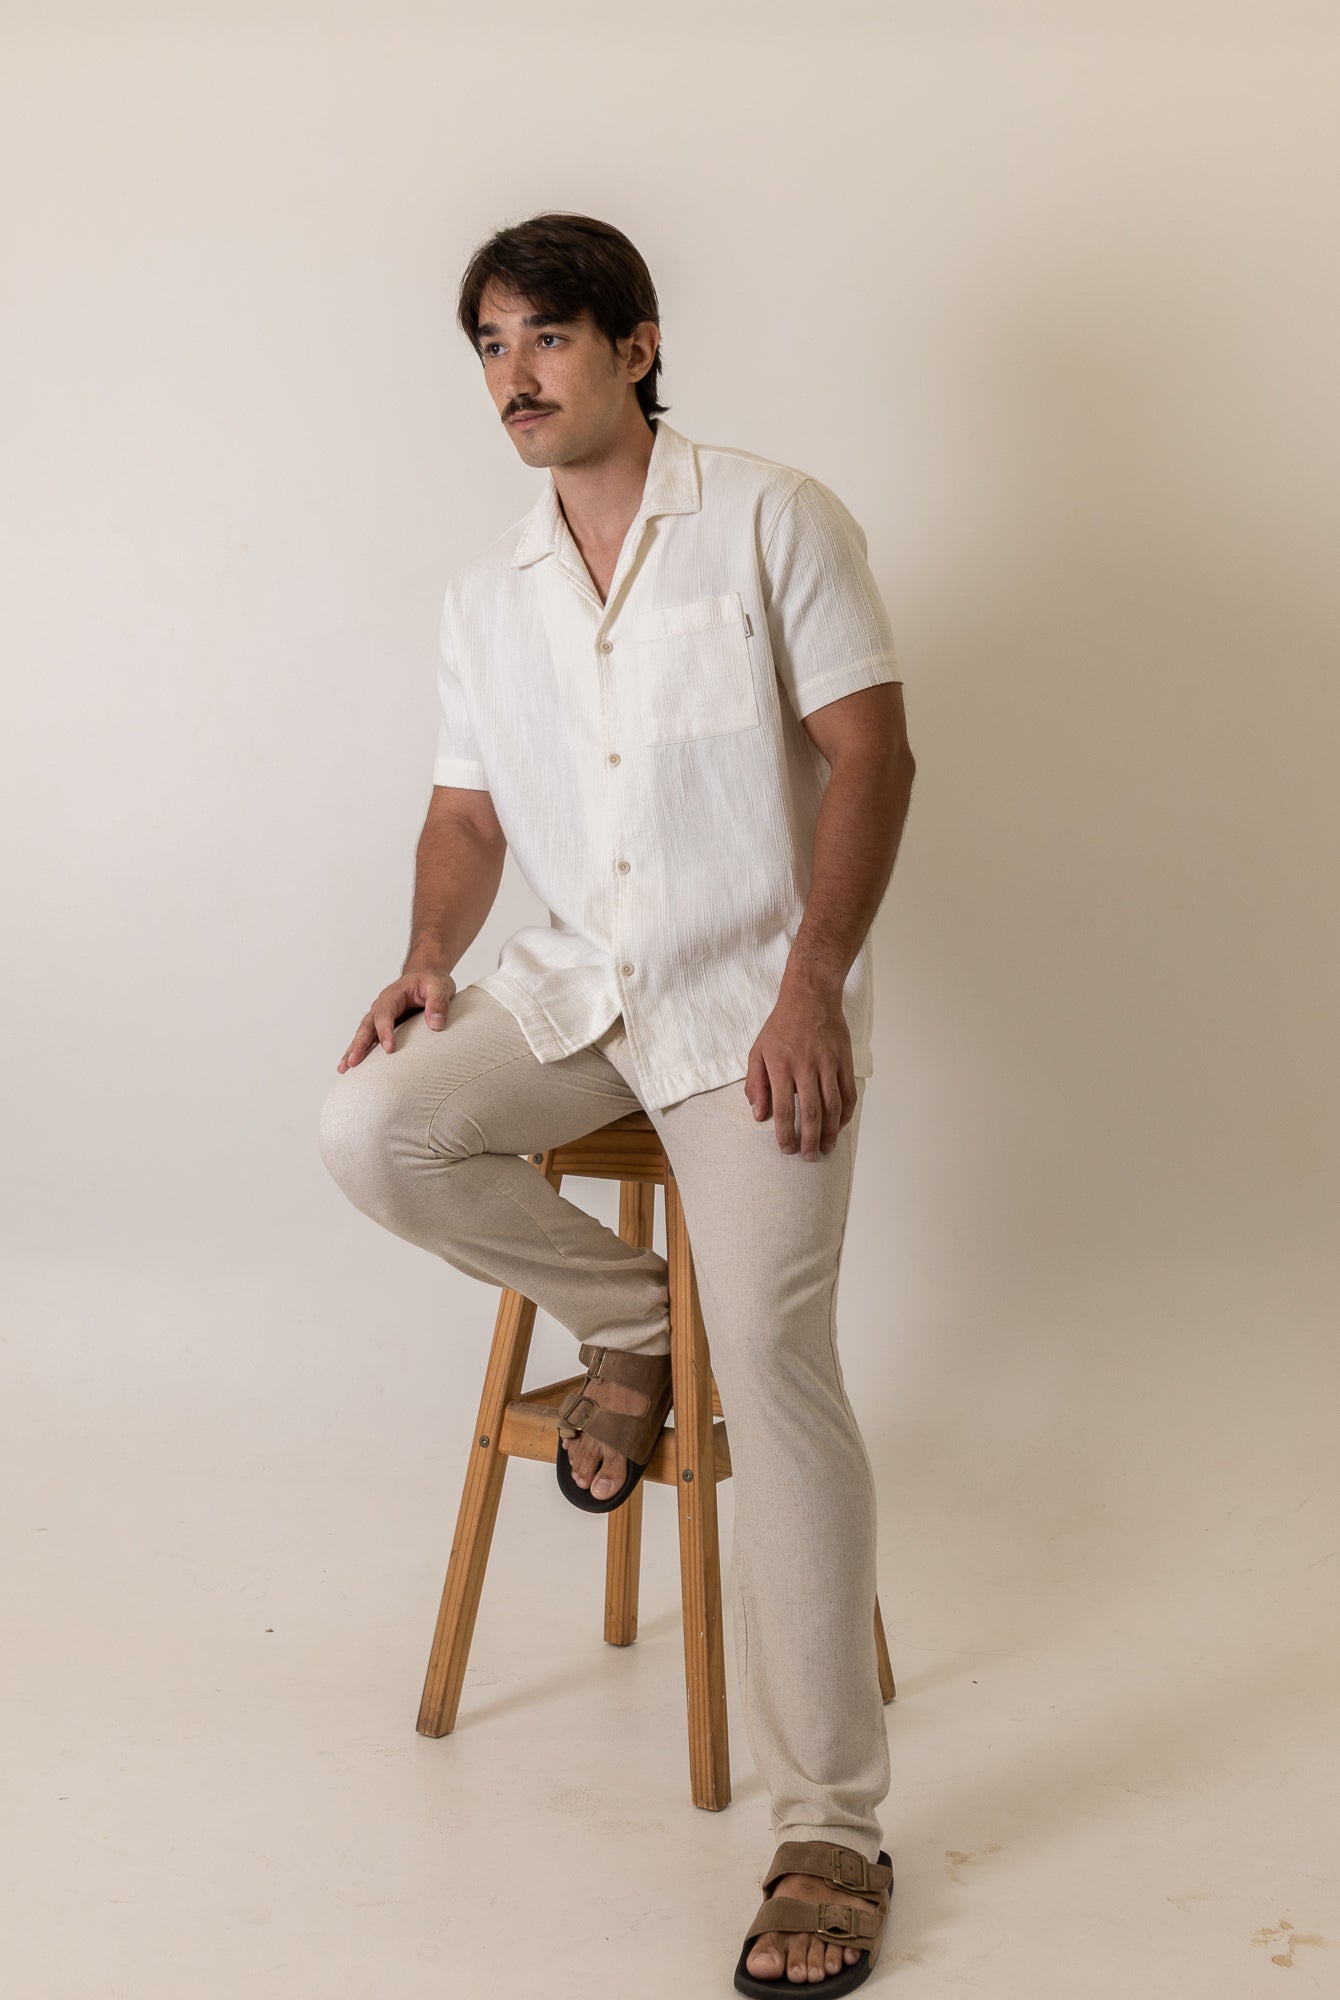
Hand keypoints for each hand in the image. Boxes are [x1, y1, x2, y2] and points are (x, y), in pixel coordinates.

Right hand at [337, 964, 456, 1070]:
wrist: (425, 976)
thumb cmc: (431, 981)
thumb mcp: (439, 986)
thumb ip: (438, 1003)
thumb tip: (436, 1024)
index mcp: (393, 995)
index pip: (385, 1013)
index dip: (385, 1031)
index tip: (389, 1049)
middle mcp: (382, 1006)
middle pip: (367, 1025)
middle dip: (359, 1044)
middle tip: (353, 1062)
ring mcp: (380, 1016)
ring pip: (363, 1033)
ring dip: (353, 1050)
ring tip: (345, 1068)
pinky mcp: (383, 1026)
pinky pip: (369, 1039)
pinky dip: (360, 1051)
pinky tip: (353, 1065)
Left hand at [743, 980, 856, 1159]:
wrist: (810, 997)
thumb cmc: (781, 1026)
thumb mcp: (757, 1051)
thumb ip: (756, 1084)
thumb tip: (758, 1114)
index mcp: (780, 1066)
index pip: (783, 1108)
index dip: (785, 1133)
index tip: (786, 1149)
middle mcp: (805, 1067)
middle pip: (810, 1112)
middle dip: (809, 1140)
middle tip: (808, 1156)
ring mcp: (827, 1063)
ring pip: (832, 1106)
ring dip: (830, 1132)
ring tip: (826, 1148)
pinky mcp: (843, 1060)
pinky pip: (848, 1092)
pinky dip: (846, 1113)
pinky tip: (840, 1125)